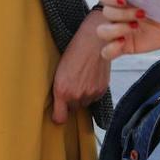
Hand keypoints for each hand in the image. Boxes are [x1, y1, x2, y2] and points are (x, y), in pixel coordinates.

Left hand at [50, 10, 110, 124]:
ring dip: (82, 96)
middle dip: (71, 101)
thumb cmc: (74, 50)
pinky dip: (92, 91)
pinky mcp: (101, 90)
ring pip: (84, 103)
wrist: (94, 40)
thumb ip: (59, 88)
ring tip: (81, 78)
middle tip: (71, 85)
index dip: (58, 116)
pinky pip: (95, 98)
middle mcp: (76, 95)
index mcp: (61, 90)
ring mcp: (90, 94)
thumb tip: (60, 101)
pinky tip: (90, 77)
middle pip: (73, 109)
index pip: (59, 118)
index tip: (57, 112)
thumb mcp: (59, 69)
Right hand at [95, 0, 159, 59]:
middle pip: (106, 12)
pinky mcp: (122, 48)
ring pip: (102, 31)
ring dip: (116, 29)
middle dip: (123, 13)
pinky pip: (106, 52)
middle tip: (142, 14)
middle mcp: (116, 16)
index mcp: (122, 1)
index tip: (123, 0)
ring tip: (134, 27)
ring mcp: (118, 32)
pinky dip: (111, 48)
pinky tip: (122, 44)